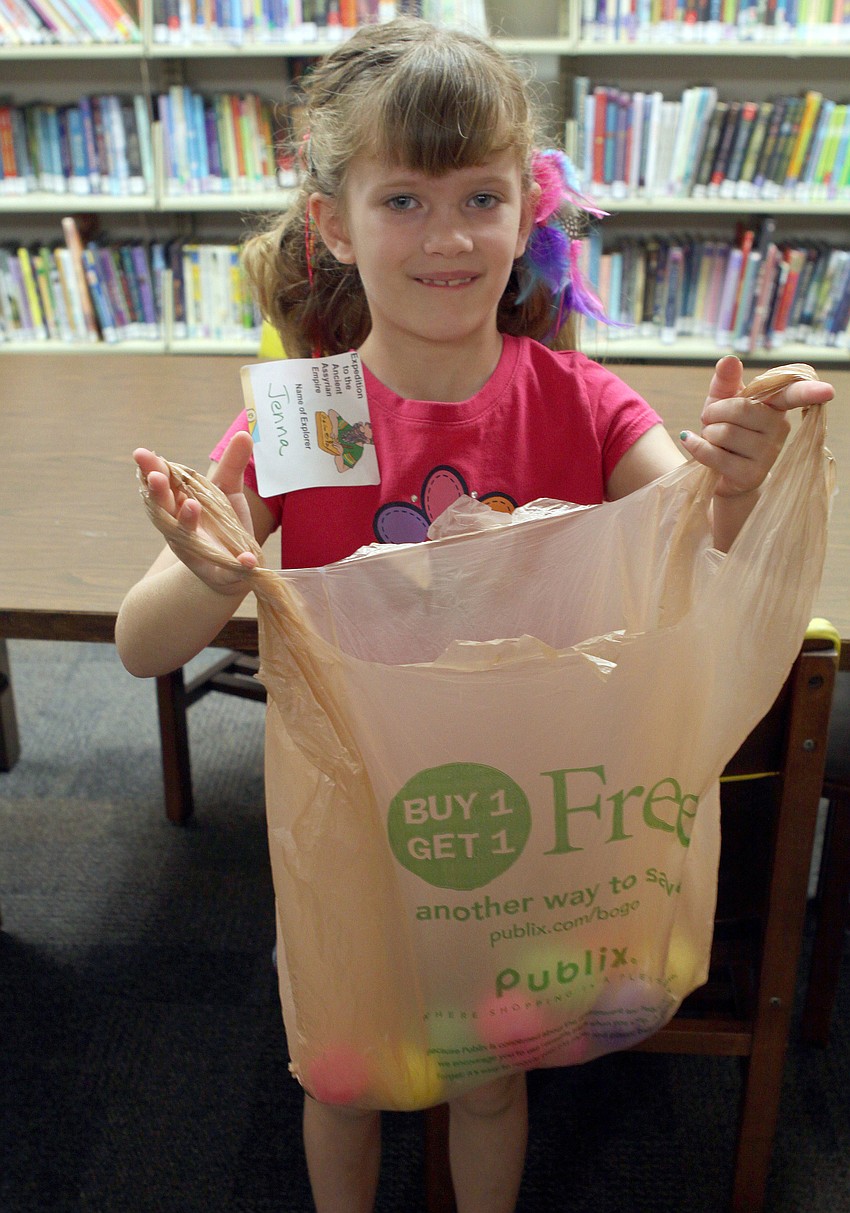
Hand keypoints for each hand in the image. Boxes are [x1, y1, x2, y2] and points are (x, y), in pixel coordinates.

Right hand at [135, 430, 257, 594]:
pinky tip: (247, 561)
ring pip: (186, 536)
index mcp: (179, 505)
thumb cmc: (222, 525)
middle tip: (155, 476)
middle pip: (164, 508)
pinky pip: (228, 569)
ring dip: (187, 521)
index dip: (152, 470)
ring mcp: (197, 551)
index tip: (142, 454)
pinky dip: (238, 565)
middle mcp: (180, 527)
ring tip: (192, 506)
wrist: (233, 569)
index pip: (162, 485)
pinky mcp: (219, 572)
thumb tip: (245, 432)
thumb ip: (233, 464)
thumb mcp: (227, 491)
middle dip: (158, 492)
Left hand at [680, 355, 833, 498]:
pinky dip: (697, 447)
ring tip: (713, 439)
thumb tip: (729, 359)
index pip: (793, 395)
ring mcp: (768, 454)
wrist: (720, 471)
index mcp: (776, 406)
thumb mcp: (722, 401)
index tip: (827, 391)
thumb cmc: (725, 428)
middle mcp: (779, 428)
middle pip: (740, 409)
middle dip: (714, 413)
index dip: (810, 392)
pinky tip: (696, 445)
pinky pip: (715, 454)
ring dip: (707, 433)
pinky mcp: (751, 475)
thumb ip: (726, 380)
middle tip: (712, 421)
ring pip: (724, 432)